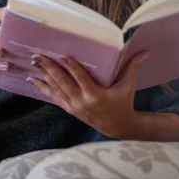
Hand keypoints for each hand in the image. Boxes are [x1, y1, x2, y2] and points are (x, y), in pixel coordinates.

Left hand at [27, 52, 149, 138]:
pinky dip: (43, 88)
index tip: (62, 56)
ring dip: (44, 76)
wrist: (118, 127)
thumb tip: (145, 51)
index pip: (81, 79)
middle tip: (38, 56)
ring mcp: (74, 107)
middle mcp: (82, 102)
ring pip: (56, 90)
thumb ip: (133, 67)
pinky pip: (54, 98)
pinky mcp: (70, 109)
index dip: (71, 68)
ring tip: (33, 64)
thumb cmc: (124, 102)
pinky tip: (33, 80)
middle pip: (63, 83)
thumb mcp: (128, 85)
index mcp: (96, 96)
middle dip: (49, 69)